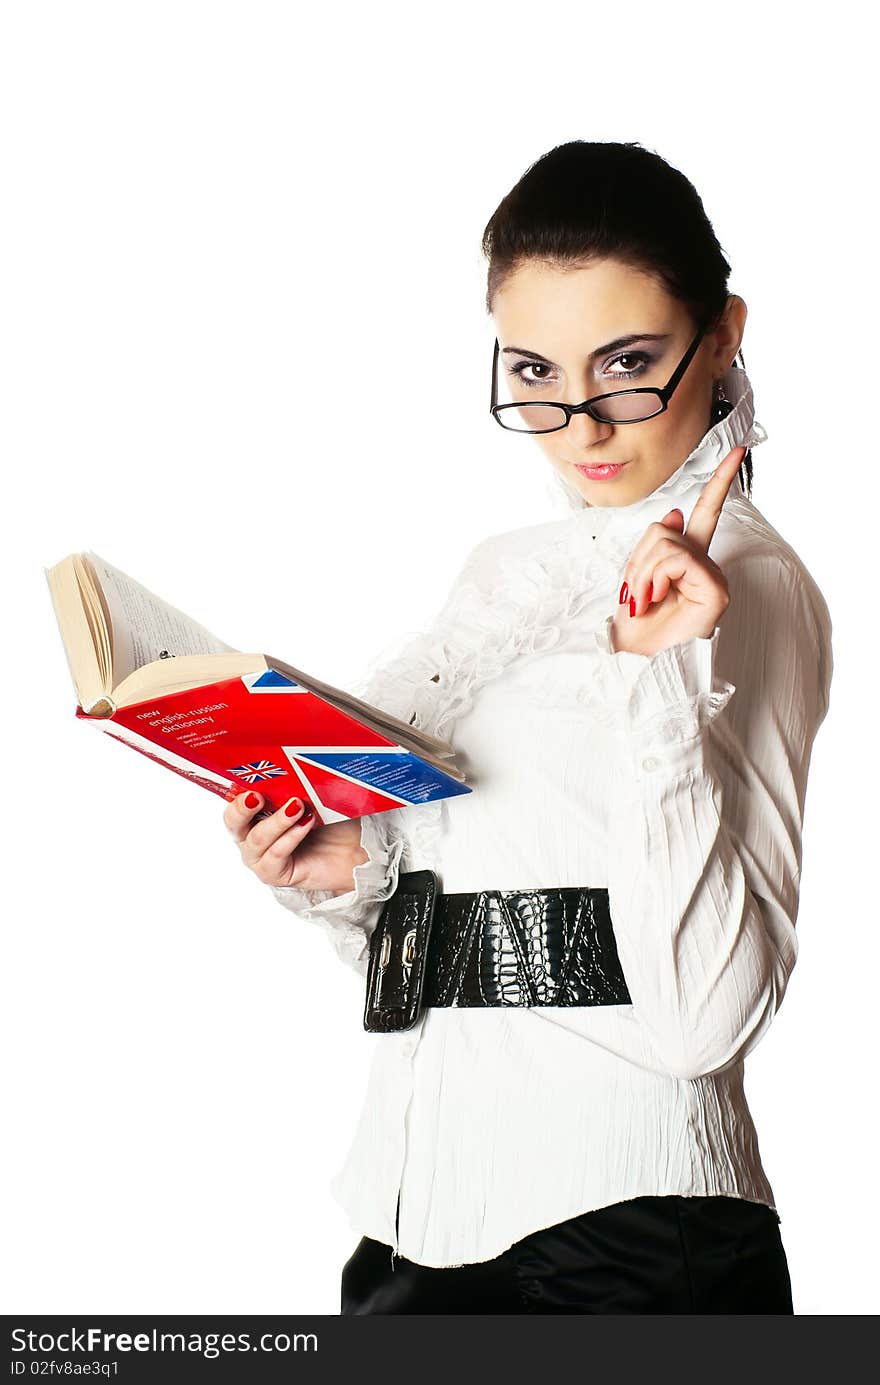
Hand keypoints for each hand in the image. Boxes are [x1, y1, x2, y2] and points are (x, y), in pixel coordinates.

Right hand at [223, 792, 367, 892]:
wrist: (354, 849)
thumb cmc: (330, 822)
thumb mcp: (311, 796)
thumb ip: (294, 784)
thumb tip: (292, 762)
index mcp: (254, 814)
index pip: (233, 802)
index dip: (237, 792)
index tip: (251, 782)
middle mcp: (251, 837)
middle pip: (233, 823)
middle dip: (242, 808)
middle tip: (257, 796)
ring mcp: (260, 858)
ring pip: (257, 839)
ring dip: (277, 821)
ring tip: (297, 806)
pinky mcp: (274, 875)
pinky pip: (276, 855)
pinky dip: (290, 837)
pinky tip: (306, 823)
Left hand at [609, 445, 745, 656]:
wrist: (634, 662)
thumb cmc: (636, 627)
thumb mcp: (636, 577)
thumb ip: (655, 545)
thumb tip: (676, 513)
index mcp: (689, 560)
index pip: (707, 512)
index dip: (721, 481)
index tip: (738, 450)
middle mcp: (706, 565)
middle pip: (664, 529)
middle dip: (636, 559)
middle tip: (633, 595)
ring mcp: (713, 578)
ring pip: (667, 541)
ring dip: (642, 572)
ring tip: (644, 600)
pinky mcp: (716, 590)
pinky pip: (678, 559)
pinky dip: (655, 577)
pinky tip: (656, 599)